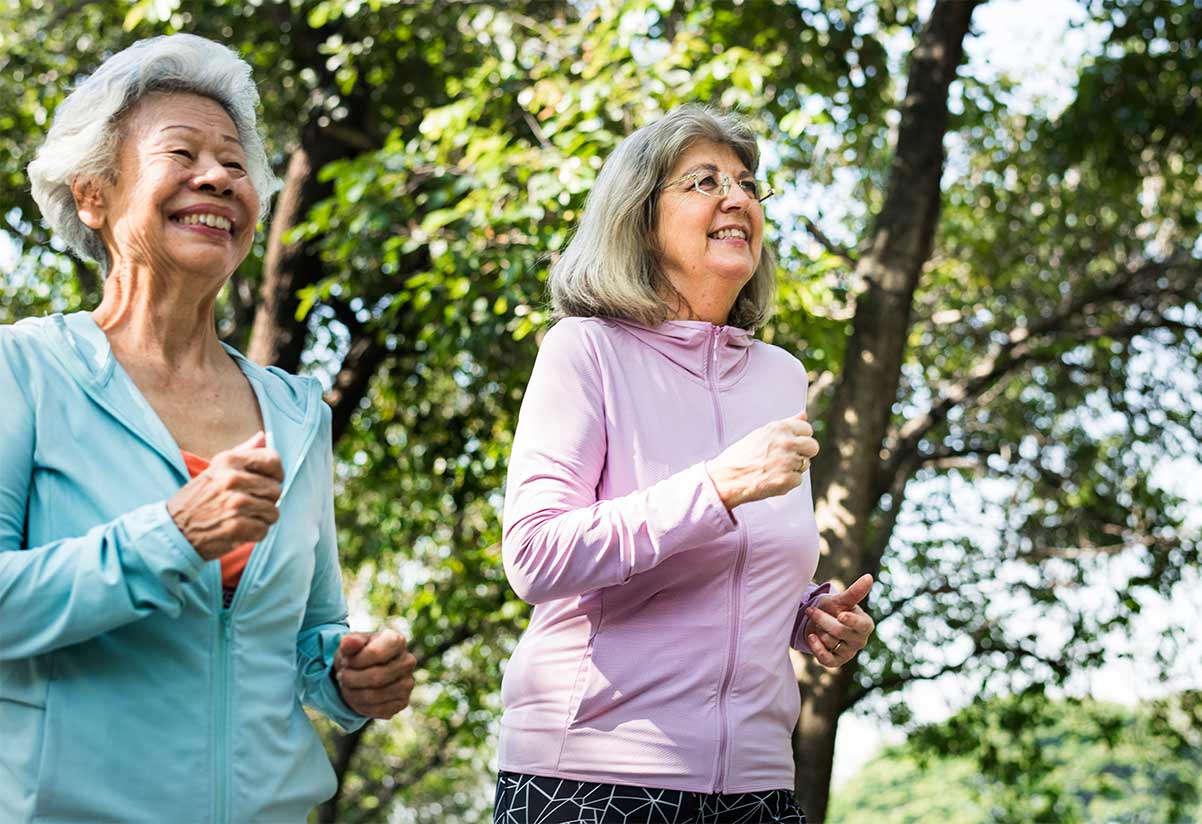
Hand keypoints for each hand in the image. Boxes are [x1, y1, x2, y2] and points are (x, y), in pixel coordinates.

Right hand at [168, 431, 283, 560]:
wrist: (174, 530)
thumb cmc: (198, 499)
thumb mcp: (215, 469)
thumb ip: (242, 452)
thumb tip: (263, 436)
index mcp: (228, 460)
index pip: (273, 460)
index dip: (276, 474)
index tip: (266, 482)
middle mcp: (231, 479)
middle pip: (275, 489)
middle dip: (267, 500)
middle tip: (248, 505)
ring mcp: (234, 503)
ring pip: (272, 512)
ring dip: (261, 519)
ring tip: (242, 517)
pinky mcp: (235, 526)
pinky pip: (264, 530)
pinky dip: (254, 534)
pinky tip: (238, 530)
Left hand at [332, 629, 417, 719]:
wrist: (364, 670)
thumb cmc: (357, 654)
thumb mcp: (351, 645)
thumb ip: (349, 642)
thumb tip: (348, 642)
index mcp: (397, 640)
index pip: (375, 653)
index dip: (354, 661)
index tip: (346, 662)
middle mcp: (408, 661)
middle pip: (376, 676)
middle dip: (352, 679)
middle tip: (341, 677)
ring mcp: (408, 683)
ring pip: (375, 695)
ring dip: (353, 694)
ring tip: (347, 687)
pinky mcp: (403, 702)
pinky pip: (378, 710)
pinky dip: (360, 707)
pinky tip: (356, 697)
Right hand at [705, 411, 818, 509]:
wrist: (727, 477)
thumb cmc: (742, 455)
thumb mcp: (762, 433)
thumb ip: (787, 424)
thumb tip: (804, 415)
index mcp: (780, 428)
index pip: (807, 429)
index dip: (799, 438)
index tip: (789, 445)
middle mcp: (786, 442)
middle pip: (813, 447)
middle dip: (804, 453)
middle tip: (786, 459)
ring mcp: (788, 462)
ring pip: (805, 464)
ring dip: (793, 468)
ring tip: (773, 469)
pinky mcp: (787, 480)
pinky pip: (798, 480)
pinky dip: (787, 482)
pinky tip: (771, 479)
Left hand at [806, 573, 874, 667]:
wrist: (820, 622)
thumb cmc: (835, 609)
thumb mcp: (842, 600)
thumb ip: (855, 591)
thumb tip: (869, 577)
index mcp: (865, 624)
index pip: (861, 625)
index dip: (851, 621)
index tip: (841, 615)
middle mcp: (860, 640)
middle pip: (839, 631)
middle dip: (822, 619)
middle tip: (811, 610)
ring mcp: (849, 653)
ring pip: (830, 642)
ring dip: (819, 631)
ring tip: (818, 626)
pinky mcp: (836, 662)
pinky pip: (825, 659)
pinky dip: (816, 647)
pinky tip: (811, 637)